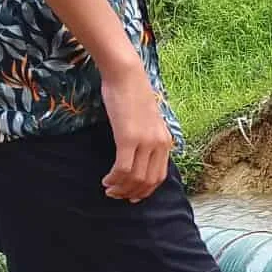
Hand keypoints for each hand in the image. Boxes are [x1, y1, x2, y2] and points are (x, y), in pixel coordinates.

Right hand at [100, 63, 172, 202]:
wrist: (127, 75)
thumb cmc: (133, 95)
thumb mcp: (147, 120)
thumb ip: (148, 138)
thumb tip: (138, 155)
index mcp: (165, 141)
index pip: (160, 175)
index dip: (146, 190)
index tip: (133, 195)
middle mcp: (159, 144)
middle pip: (149, 180)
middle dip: (132, 193)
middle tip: (117, 196)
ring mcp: (145, 141)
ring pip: (136, 178)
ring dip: (121, 188)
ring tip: (109, 189)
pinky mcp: (128, 138)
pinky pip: (123, 168)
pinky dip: (114, 179)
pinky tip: (106, 180)